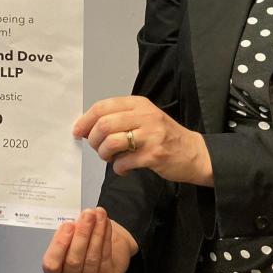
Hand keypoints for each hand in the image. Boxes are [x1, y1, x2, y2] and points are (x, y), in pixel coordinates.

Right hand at [42, 208, 136, 272]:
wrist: (104, 253)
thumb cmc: (79, 245)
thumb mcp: (68, 239)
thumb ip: (68, 232)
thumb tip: (76, 219)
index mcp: (55, 272)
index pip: (52, 264)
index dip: (59, 245)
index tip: (68, 225)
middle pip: (74, 260)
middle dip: (81, 234)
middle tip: (87, 215)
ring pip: (92, 257)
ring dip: (96, 232)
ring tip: (98, 214)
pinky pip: (105, 255)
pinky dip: (106, 235)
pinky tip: (104, 222)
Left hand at [75, 95, 212, 185]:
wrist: (194, 153)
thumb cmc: (164, 136)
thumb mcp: (144, 118)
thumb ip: (120, 119)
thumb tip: (88, 128)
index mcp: (139, 104)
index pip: (103, 106)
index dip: (86, 120)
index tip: (78, 132)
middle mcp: (145, 115)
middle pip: (104, 124)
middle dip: (94, 140)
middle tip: (98, 149)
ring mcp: (151, 135)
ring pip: (111, 142)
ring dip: (104, 154)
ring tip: (111, 159)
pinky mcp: (154, 154)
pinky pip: (123, 162)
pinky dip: (118, 168)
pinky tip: (125, 169)